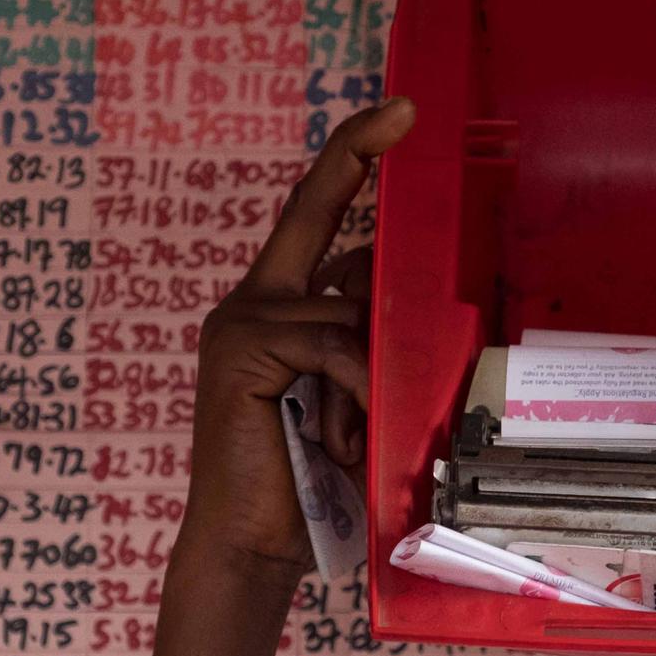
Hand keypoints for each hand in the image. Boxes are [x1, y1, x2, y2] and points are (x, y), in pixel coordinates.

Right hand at [178, 98, 416, 583]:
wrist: (254, 545)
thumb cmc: (313, 480)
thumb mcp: (355, 396)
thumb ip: (369, 342)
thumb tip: (413, 300)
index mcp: (276, 306)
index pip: (314, 209)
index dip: (352, 152)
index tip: (399, 110)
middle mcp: (251, 301)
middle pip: (318, 213)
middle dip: (360, 160)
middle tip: (408, 113)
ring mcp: (242, 321)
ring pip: (346, 307)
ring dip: (371, 375)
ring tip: (353, 431)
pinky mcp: (245, 349)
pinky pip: (333, 345)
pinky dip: (357, 390)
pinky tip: (344, 432)